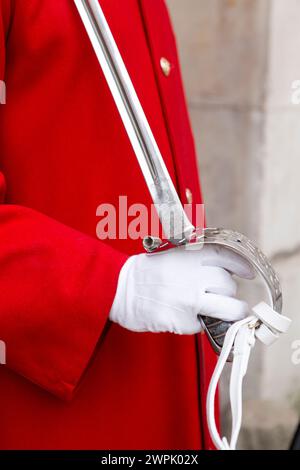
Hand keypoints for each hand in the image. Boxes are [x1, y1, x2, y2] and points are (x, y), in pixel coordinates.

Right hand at [109, 244, 254, 334]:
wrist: (118, 288)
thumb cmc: (144, 273)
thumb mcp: (171, 256)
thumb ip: (196, 262)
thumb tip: (222, 275)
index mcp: (190, 256)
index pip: (226, 257)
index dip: (241, 266)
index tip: (248, 273)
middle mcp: (193, 276)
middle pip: (229, 285)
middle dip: (228, 293)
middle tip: (218, 296)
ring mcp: (189, 299)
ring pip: (228, 309)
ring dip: (230, 314)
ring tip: (224, 315)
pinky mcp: (182, 320)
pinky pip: (202, 325)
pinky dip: (197, 324)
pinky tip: (182, 316)